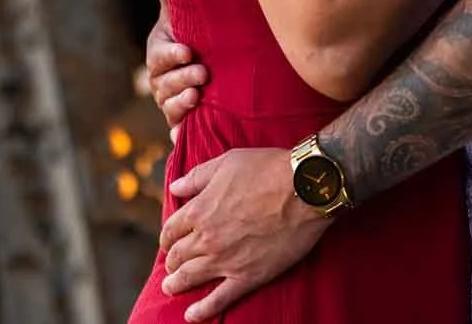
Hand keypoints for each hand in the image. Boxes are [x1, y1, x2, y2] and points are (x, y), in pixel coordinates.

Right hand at [146, 0, 205, 140]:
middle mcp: (160, 80)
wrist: (208, 68)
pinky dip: (180, 133)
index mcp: (159, 53)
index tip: (188, 50)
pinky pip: (177, 130)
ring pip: (169, 106)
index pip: (159, 56)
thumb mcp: (180, 17)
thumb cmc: (191, 37)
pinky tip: (185, 134)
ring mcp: (169, 102)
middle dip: (181, 78)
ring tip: (198, 96)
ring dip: (181, 103)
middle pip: (163, 83)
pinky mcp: (181, 122)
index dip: (172, 55)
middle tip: (202, 73)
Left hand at [157, 147, 328, 319]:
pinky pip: (220, 299)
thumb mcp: (226, 163)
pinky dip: (203, 310)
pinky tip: (192, 315)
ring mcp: (225, 260)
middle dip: (171, 260)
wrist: (304, 190)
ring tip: (170, 287)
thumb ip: (196, 177)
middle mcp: (206, 238)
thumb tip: (174, 188)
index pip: (171, 229)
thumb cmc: (266, 169)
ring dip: (176, 283)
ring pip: (191, 277)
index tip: (169, 240)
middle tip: (171, 265)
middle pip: (177, 255)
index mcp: (199, 209)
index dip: (167, 236)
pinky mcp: (248, 276)